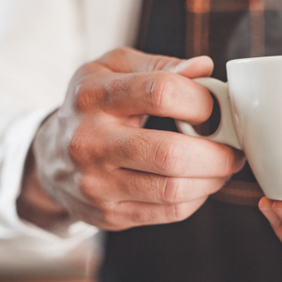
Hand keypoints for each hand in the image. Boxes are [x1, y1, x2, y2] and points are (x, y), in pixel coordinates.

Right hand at [18, 48, 244, 231]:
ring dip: (213, 179)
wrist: (49, 158)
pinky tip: (199, 182)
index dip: (201, 100)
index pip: (160, 93)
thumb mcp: (112, 69)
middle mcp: (90, 143)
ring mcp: (97, 185)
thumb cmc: (91, 105)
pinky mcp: (108, 215)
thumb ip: (159, 66)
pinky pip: (168, 213)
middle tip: (233, 146)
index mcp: (93, 96)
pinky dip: (196, 198)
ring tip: (222, 165)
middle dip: (217, 152)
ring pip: (173, 190)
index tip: (215, 105)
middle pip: (171, 154)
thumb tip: (204, 69)